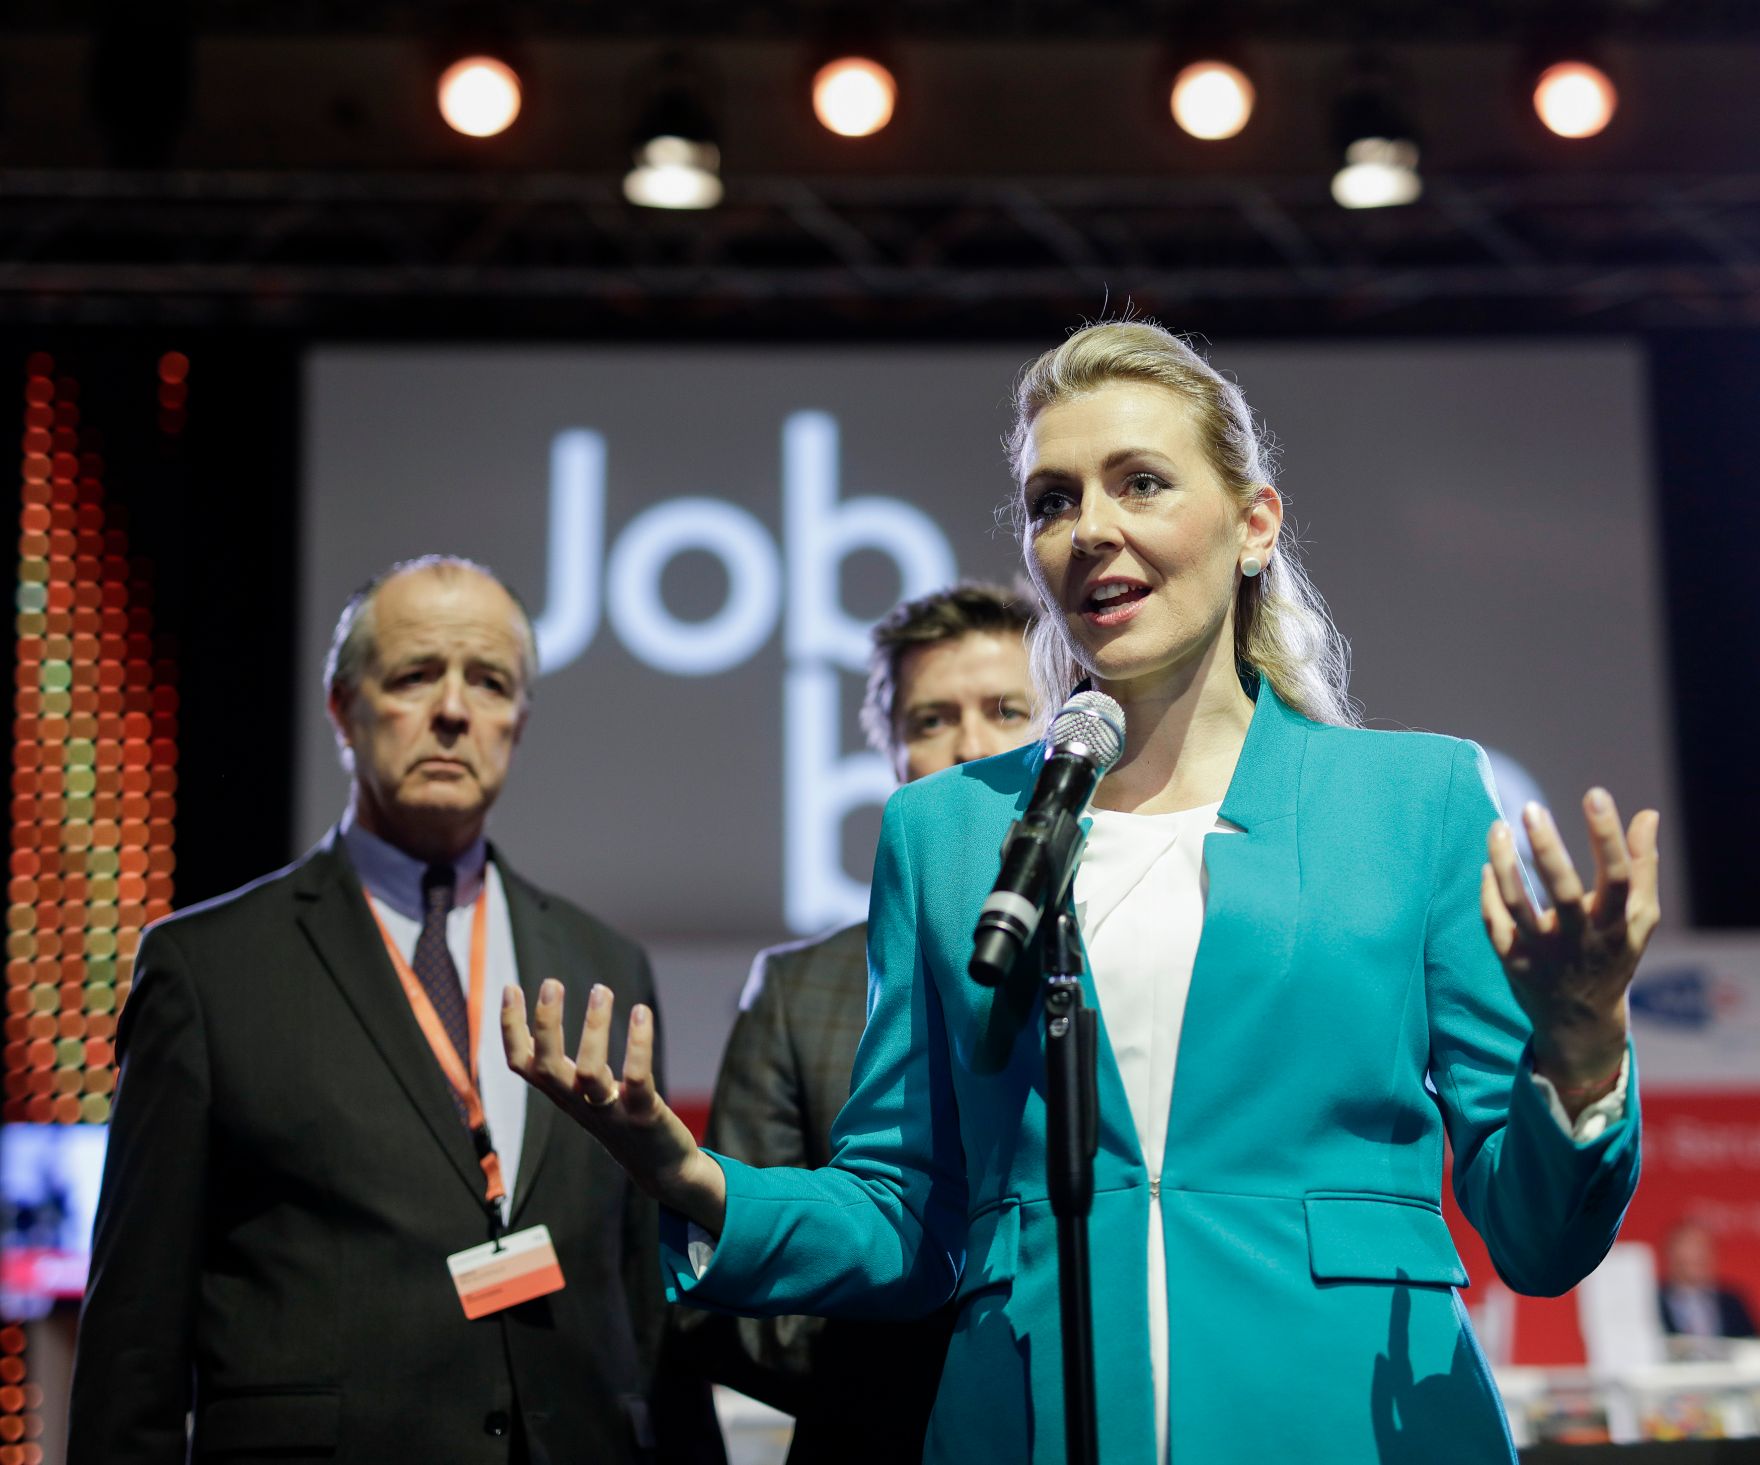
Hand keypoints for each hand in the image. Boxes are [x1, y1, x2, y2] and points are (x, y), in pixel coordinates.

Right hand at [501, 979, 726, 1234]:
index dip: (510, 1029)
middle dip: (545, 1025)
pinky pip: (637, 1079)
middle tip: (551, 982)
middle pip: (548, 1067)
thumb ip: (564, 1065)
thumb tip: (544, 1014)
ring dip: (594, 1029)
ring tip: (600, 989)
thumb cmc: (618, 1119)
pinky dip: (638, 1046)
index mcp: (561, 1094)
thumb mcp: (583, 1093)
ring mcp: (610, 1112)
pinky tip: (642, 1012)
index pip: (522, 1064)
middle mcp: (578, 1103)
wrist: (661, 1169)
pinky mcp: (643, 1115)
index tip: (510, 987)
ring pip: (590, 1073)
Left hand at [1480, 789, 1659, 1106]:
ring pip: (1517, 907)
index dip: (1608, 836)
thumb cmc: (1612, 953)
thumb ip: (1644, 866)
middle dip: (1548, 850)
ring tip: (1497, 827)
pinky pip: (1495, 924)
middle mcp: (1582, 941)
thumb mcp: (1639, 918)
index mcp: (1618, 926)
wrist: (1581, 1020)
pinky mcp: (1514, 963)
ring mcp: (1545, 955)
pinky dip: (1488, 892)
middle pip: (1564, 893)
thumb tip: (1648, 813)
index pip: (1619, 877)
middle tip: (1532, 807)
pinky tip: (1487, 862)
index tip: (1595, 794)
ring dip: (1504, 865)